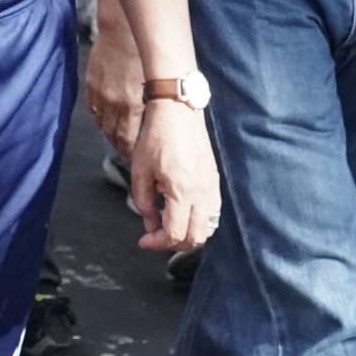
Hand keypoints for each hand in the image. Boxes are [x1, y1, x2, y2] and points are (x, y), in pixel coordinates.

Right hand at [80, 21, 146, 149]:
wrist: (123, 31)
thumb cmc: (145, 54)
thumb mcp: (155, 83)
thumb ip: (151, 106)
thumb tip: (155, 123)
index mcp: (132, 105)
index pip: (127, 141)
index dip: (131, 153)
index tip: (136, 157)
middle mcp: (113, 105)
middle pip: (112, 137)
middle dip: (119, 147)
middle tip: (126, 151)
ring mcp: (98, 96)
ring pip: (100, 126)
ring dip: (108, 133)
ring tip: (116, 136)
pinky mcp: (89, 87)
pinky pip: (92, 110)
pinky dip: (99, 118)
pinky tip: (106, 118)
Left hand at [130, 99, 221, 254]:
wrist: (177, 112)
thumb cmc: (156, 138)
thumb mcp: (140, 172)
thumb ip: (144, 203)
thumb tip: (150, 225)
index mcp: (182, 191)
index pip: (174, 233)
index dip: (157, 243)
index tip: (144, 240)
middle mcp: (202, 193)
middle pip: (196, 237)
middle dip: (174, 244)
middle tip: (156, 236)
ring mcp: (212, 187)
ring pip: (208, 228)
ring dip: (188, 234)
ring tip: (168, 224)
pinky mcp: (214, 180)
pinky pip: (213, 213)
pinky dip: (199, 221)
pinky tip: (182, 212)